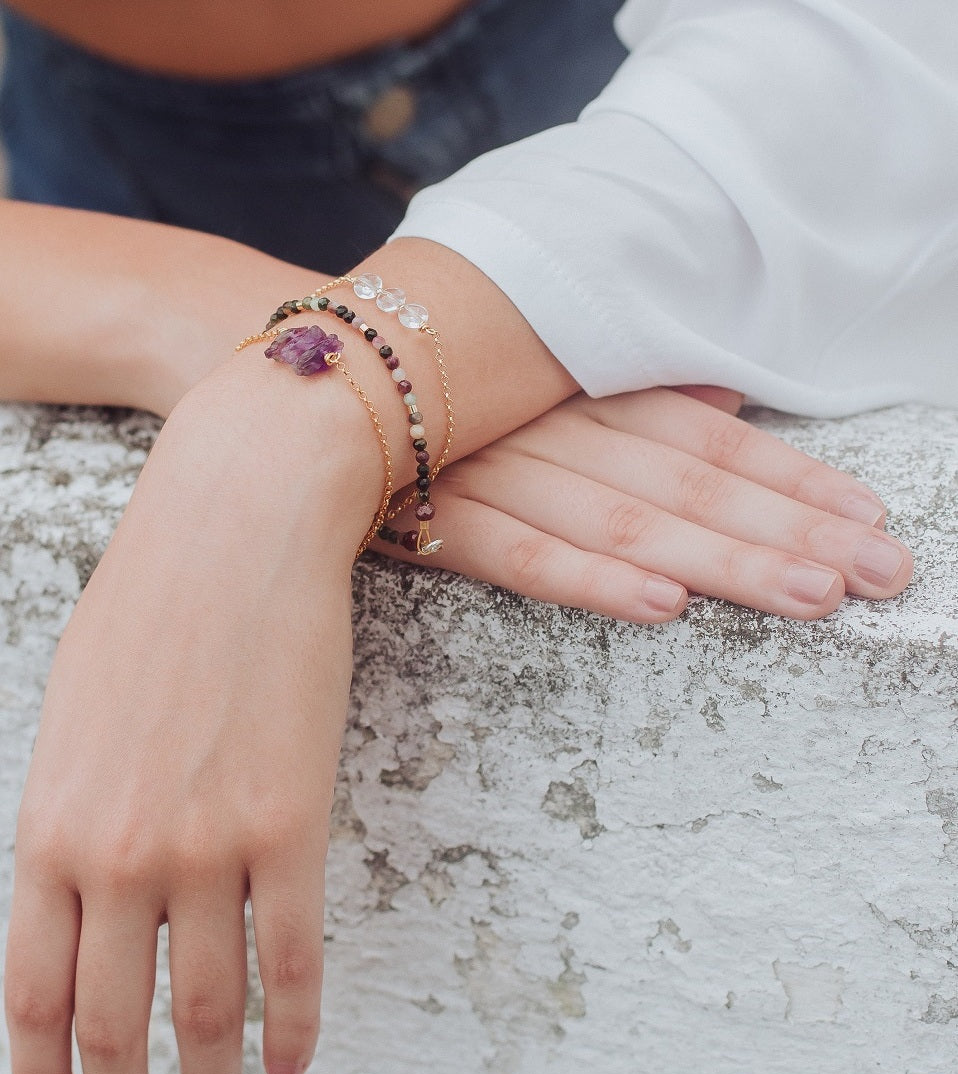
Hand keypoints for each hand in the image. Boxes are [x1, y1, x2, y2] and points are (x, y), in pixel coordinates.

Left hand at [2, 360, 375, 1073]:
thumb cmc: (150, 605)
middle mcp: (116, 852)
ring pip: (205, 1008)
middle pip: (112, 1022)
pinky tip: (292, 1066)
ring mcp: (204, 842)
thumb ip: (67, 814)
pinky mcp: (289, 822)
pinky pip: (293, 959)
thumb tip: (83, 892)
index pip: (31, 994)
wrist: (235, 527)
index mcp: (48, 825)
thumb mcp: (71, 713)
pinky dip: (292, 1027)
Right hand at [372, 386, 911, 620]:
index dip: (792, 479)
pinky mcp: (425, 517)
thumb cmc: (425, 384)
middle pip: (686, 479)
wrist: (287, 381)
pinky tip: (661, 603)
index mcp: (575, 387)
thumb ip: (629, 392)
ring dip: (718, 556)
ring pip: (621, 516)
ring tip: (810, 595)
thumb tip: (728, 406)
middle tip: (882, 573)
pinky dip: (588, 577)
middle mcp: (546, 423)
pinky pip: (515, 555)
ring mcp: (488, 469)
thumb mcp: (530, 375)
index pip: (707, 437)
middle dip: (788, 529)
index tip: (871, 519)